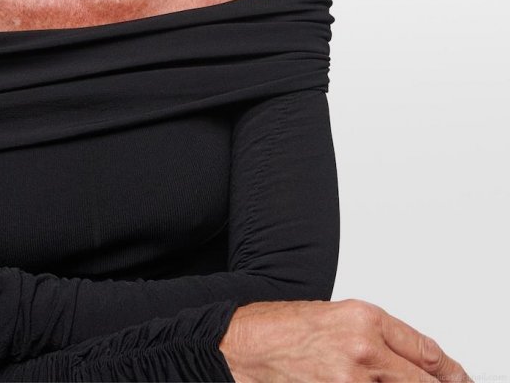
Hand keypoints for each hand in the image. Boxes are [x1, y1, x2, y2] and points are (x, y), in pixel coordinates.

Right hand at [218, 299, 471, 382]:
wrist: (240, 348)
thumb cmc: (278, 331)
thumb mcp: (333, 320)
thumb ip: (374, 339)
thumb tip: (406, 364)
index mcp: (364, 318)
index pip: (428, 353)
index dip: (449, 374)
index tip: (455, 381)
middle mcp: (364, 349)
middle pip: (425, 382)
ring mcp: (352, 381)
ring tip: (381, 381)